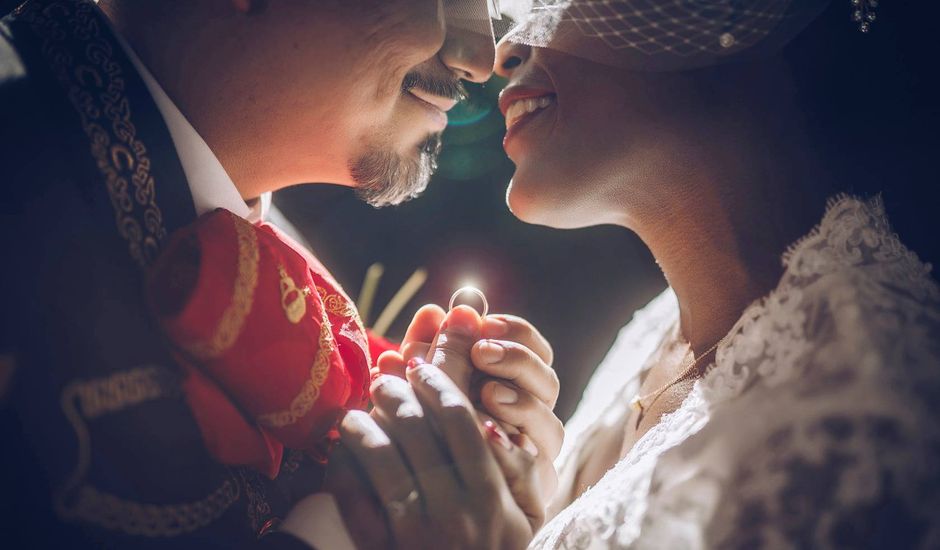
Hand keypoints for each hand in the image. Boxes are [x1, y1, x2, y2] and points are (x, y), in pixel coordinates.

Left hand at [328, 363, 539, 548]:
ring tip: (358, 409)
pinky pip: (356, 494)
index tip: (421, 367)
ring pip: (382, 454)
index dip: (437, 384)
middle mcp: (455, 508)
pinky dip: (344, 464)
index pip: (460, 420)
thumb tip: (491, 425)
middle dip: (395, 393)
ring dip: (365, 422)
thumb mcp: (526, 522)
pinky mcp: (383, 547)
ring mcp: (416, 529)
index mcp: (492, 495)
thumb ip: (517, 474)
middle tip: (384, 378)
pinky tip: (341, 448)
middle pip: (417, 428)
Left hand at [374, 305, 562, 499]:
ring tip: (487, 394)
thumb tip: (441, 307)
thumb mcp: (426, 385)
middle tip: (482, 352)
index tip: (485, 323)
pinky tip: (485, 435)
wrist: (420, 504)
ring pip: (552, 425)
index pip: (535, 349)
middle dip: (517, 360)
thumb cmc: (424, 433)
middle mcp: (532, 420)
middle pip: (548, 382)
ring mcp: (536, 456)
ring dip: (521, 404)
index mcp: (514, 386)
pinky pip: (537, 469)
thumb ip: (435, 348)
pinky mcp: (533, 493)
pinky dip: (513, 450)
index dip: (516, 333)